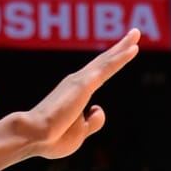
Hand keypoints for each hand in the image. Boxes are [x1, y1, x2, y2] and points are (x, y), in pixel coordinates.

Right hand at [16, 31, 139, 160]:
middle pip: (104, 61)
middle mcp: (77, 82)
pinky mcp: (84, 84)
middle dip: (120, 47)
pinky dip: (121, 57)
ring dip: (123, 46)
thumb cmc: (52, 138)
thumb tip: (99, 109)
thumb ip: (92, 122)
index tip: (124, 53)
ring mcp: (80, 81)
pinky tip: (133, 49)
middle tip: (135, 33)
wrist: (33, 136)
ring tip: (136, 32)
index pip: (99, 74)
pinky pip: (108, 68)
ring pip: (107, 60)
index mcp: (76, 93)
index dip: (112, 62)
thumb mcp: (79, 133)